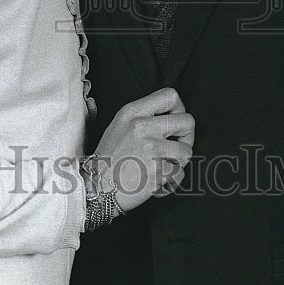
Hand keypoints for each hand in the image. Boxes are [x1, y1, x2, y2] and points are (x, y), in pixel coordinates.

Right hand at [91, 88, 193, 212]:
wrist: (95, 189)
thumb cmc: (108, 160)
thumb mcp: (120, 125)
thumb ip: (143, 116)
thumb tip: (171, 116)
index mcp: (133, 112)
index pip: (170, 95)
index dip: (179, 109)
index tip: (175, 123)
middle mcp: (143, 126)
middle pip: (188, 121)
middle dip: (187, 137)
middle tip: (175, 148)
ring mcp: (151, 148)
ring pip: (186, 151)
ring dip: (178, 162)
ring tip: (162, 166)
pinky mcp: (158, 171)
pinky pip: (180, 174)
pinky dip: (171, 182)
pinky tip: (157, 182)